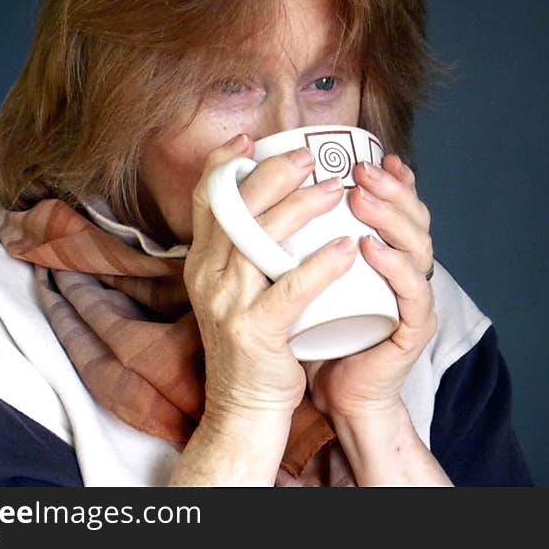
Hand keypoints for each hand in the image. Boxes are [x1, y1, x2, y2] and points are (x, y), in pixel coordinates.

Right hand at [184, 134, 356, 427]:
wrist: (245, 408)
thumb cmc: (256, 343)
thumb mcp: (240, 290)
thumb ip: (249, 252)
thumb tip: (279, 206)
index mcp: (202, 263)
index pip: (205, 200)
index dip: (224, 164)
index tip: (251, 140)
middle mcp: (207, 278)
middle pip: (235, 209)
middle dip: (273, 175)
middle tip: (309, 158)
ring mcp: (227, 304)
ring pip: (260, 240)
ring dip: (301, 209)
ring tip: (336, 190)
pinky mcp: (254, 332)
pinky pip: (289, 291)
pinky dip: (319, 267)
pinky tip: (346, 248)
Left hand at [303, 154, 436, 420]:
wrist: (334, 393)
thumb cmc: (315, 333)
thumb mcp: (302, 277)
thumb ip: (293, 241)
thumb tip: (258, 195)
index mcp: (387, 254)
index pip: (398, 206)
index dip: (389, 178)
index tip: (365, 154)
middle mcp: (407, 270)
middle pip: (414, 216)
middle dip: (388, 187)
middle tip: (360, 169)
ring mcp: (414, 299)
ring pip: (418, 246)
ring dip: (390, 217)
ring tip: (360, 198)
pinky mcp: (414, 328)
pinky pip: (412, 291)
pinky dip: (394, 266)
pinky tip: (370, 247)